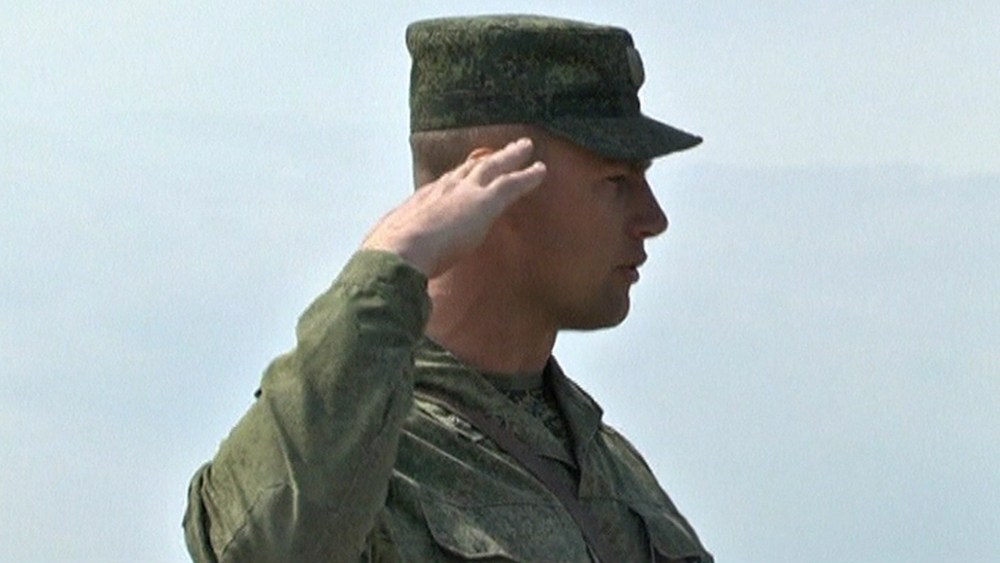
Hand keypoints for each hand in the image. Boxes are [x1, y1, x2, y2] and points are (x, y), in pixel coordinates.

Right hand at [362, 138, 545, 277]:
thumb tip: (385, 267)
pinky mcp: (484, 202)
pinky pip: (512, 184)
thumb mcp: (388, 250)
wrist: (396, 253)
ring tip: (525, 147)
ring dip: (510, 156)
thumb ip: (396, 254)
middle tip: (497, 151)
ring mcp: (463, 193)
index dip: (456, 177)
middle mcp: (442, 190)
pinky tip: (541, 170)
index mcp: (421, 203)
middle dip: (483, 159)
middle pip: (467, 168)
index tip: (464, 170)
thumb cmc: (387, 259)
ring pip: (493, 166)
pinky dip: (528, 176)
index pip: (442, 185)